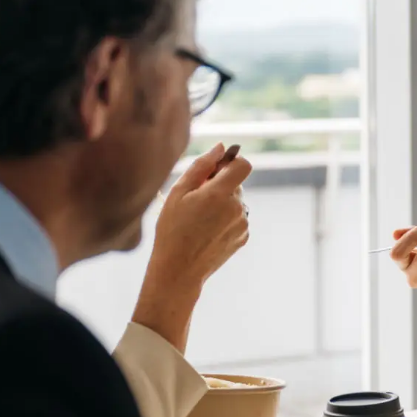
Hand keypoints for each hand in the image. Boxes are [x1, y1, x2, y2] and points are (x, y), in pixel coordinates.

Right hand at [153, 144, 252, 286]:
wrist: (179, 269)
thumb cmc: (172, 229)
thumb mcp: (179, 193)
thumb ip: (202, 166)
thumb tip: (221, 147)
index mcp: (220, 194)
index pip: (243, 165)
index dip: (232, 163)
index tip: (217, 170)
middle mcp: (237, 207)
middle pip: (237, 185)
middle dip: (220, 186)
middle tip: (196, 201)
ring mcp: (242, 224)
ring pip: (236, 202)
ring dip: (223, 204)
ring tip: (199, 220)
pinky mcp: (243, 237)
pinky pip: (237, 219)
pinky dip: (225, 220)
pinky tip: (207, 232)